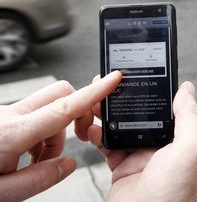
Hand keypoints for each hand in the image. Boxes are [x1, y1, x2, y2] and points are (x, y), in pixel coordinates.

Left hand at [0, 71, 121, 201]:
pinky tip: (25, 158)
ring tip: (37, 162)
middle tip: (72, 141)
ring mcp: (5, 114)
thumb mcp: (3, 193)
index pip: (64, 107)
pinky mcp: (2, 118)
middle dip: (76, 113)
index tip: (114, 79)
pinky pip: (33, 117)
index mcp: (12, 134)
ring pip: (48, 109)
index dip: (94, 92)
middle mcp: (10, 117)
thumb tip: (69, 164)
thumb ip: (41, 178)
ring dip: (54, 133)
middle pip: (60, 93)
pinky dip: (40, 136)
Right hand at [87, 81, 196, 201]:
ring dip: (110, 114)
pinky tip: (94, 127)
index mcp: (183, 143)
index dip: (157, 92)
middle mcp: (164, 150)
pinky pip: (109, 145)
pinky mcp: (123, 167)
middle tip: (113, 87)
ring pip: (124, 127)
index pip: (171, 109)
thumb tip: (187, 90)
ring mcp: (142, 158)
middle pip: (144, 116)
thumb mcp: (191, 151)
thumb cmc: (173, 196)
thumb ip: (189, 118)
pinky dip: (99, 135)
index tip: (143, 76)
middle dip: (128, 100)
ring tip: (99, 103)